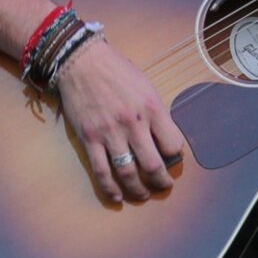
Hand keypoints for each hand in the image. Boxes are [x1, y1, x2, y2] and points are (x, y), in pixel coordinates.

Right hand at [53, 37, 187, 203]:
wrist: (81, 61)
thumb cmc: (116, 70)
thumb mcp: (145, 86)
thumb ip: (156, 112)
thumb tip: (164, 138)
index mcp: (151, 107)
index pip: (173, 144)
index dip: (176, 157)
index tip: (173, 160)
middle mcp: (132, 123)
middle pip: (153, 164)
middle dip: (161, 182)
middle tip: (164, 186)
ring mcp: (109, 132)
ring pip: (127, 172)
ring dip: (138, 190)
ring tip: (142, 195)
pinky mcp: (89, 138)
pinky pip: (101, 170)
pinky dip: (110, 188)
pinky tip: (117, 196)